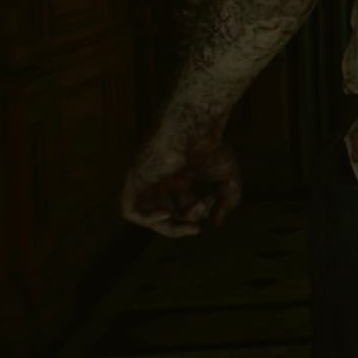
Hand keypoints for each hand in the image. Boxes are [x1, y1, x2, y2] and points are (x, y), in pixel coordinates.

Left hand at [120, 125, 241, 237]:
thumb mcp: (229, 180)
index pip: (181, 207)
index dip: (197, 214)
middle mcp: (159, 180)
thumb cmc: (211, 148)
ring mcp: (144, 180)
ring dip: (169, 226)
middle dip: (183, 224)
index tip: (213, 202)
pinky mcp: (134, 179)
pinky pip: (129, 210)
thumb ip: (228, 202)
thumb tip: (217, 223)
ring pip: (146, 216)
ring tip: (186, 222)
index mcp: (177, 178)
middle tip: (197, 226)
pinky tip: (167, 213)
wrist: (194, 131)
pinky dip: (147, 219)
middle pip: (165, 215)